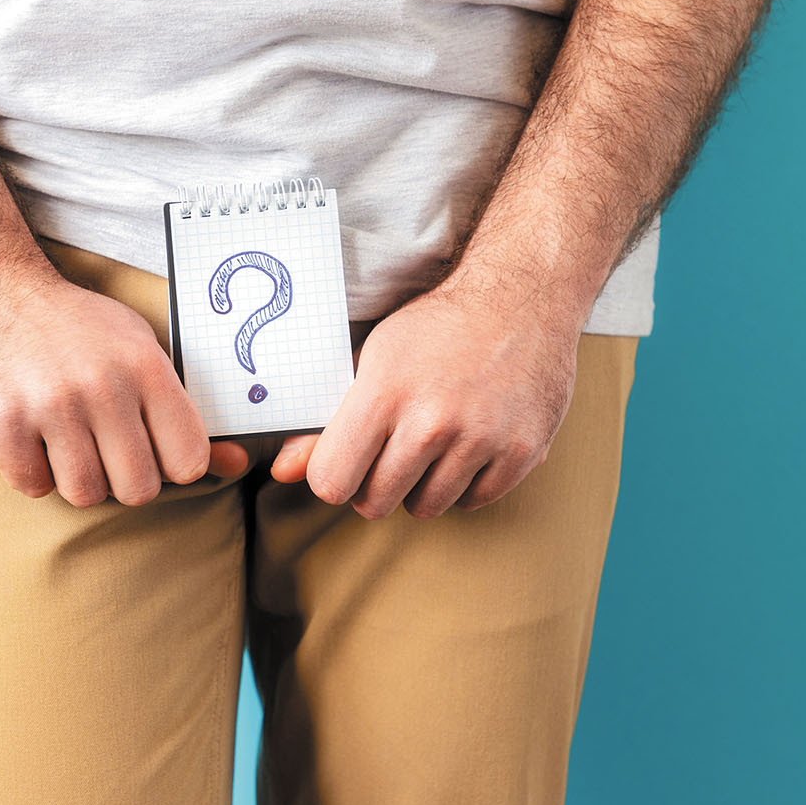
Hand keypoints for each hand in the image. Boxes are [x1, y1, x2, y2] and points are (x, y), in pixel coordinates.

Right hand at [0, 262, 249, 506]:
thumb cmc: (73, 325)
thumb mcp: (138, 349)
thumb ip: (184, 412)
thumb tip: (238, 465)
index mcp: (144, 367)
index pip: (188, 461)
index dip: (172, 464)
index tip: (153, 447)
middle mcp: (101, 387)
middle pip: (138, 489)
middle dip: (123, 476)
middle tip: (103, 445)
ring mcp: (49, 407)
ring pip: (86, 494)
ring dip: (76, 475)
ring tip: (64, 437)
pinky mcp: (1, 423)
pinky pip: (34, 486)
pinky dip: (33, 469)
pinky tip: (30, 433)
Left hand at [268, 279, 581, 518]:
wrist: (521, 298)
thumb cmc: (436, 330)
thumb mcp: (372, 361)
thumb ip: (326, 424)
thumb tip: (282, 472)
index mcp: (384, 395)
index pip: (331, 482)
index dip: (334, 475)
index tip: (348, 459)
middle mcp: (432, 422)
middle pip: (375, 504)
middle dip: (375, 484)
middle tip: (393, 449)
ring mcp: (481, 440)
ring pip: (426, 507)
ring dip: (422, 485)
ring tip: (433, 444)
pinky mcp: (523, 453)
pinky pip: (474, 502)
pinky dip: (467, 483)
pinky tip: (469, 444)